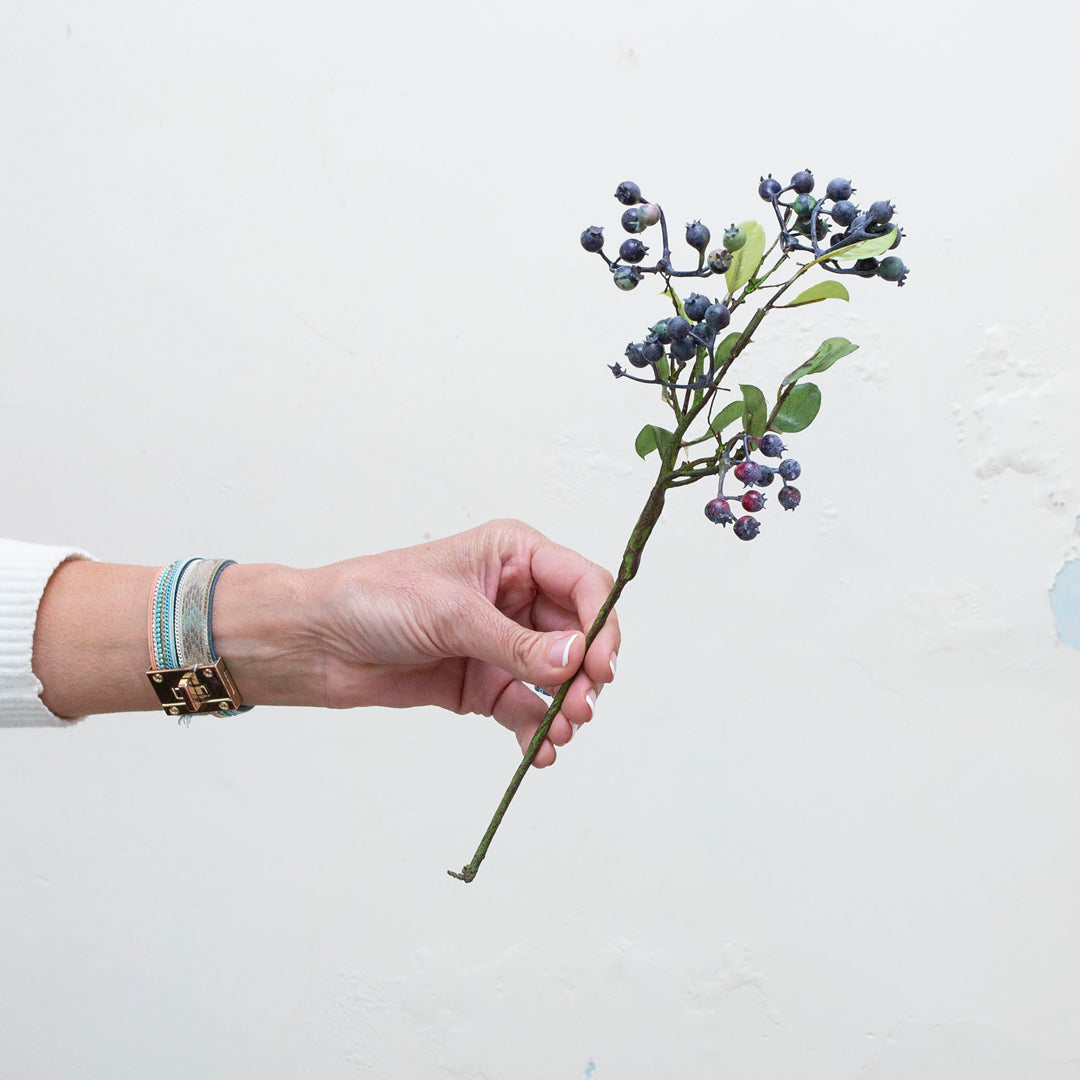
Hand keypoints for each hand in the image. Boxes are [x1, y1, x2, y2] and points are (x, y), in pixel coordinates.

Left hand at [304, 519, 619, 766]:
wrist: (317, 642)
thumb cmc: (374, 598)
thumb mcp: (451, 614)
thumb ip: (516, 643)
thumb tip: (574, 660)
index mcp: (514, 555)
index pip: (583, 583)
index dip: (601, 622)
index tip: (599, 664)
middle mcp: (516, 597)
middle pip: (580, 636)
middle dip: (585, 674)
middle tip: (579, 708)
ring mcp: (502, 643)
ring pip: (558, 677)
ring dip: (565, 707)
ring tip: (559, 733)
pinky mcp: (484, 684)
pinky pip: (525, 708)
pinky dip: (536, 731)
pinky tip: (539, 751)